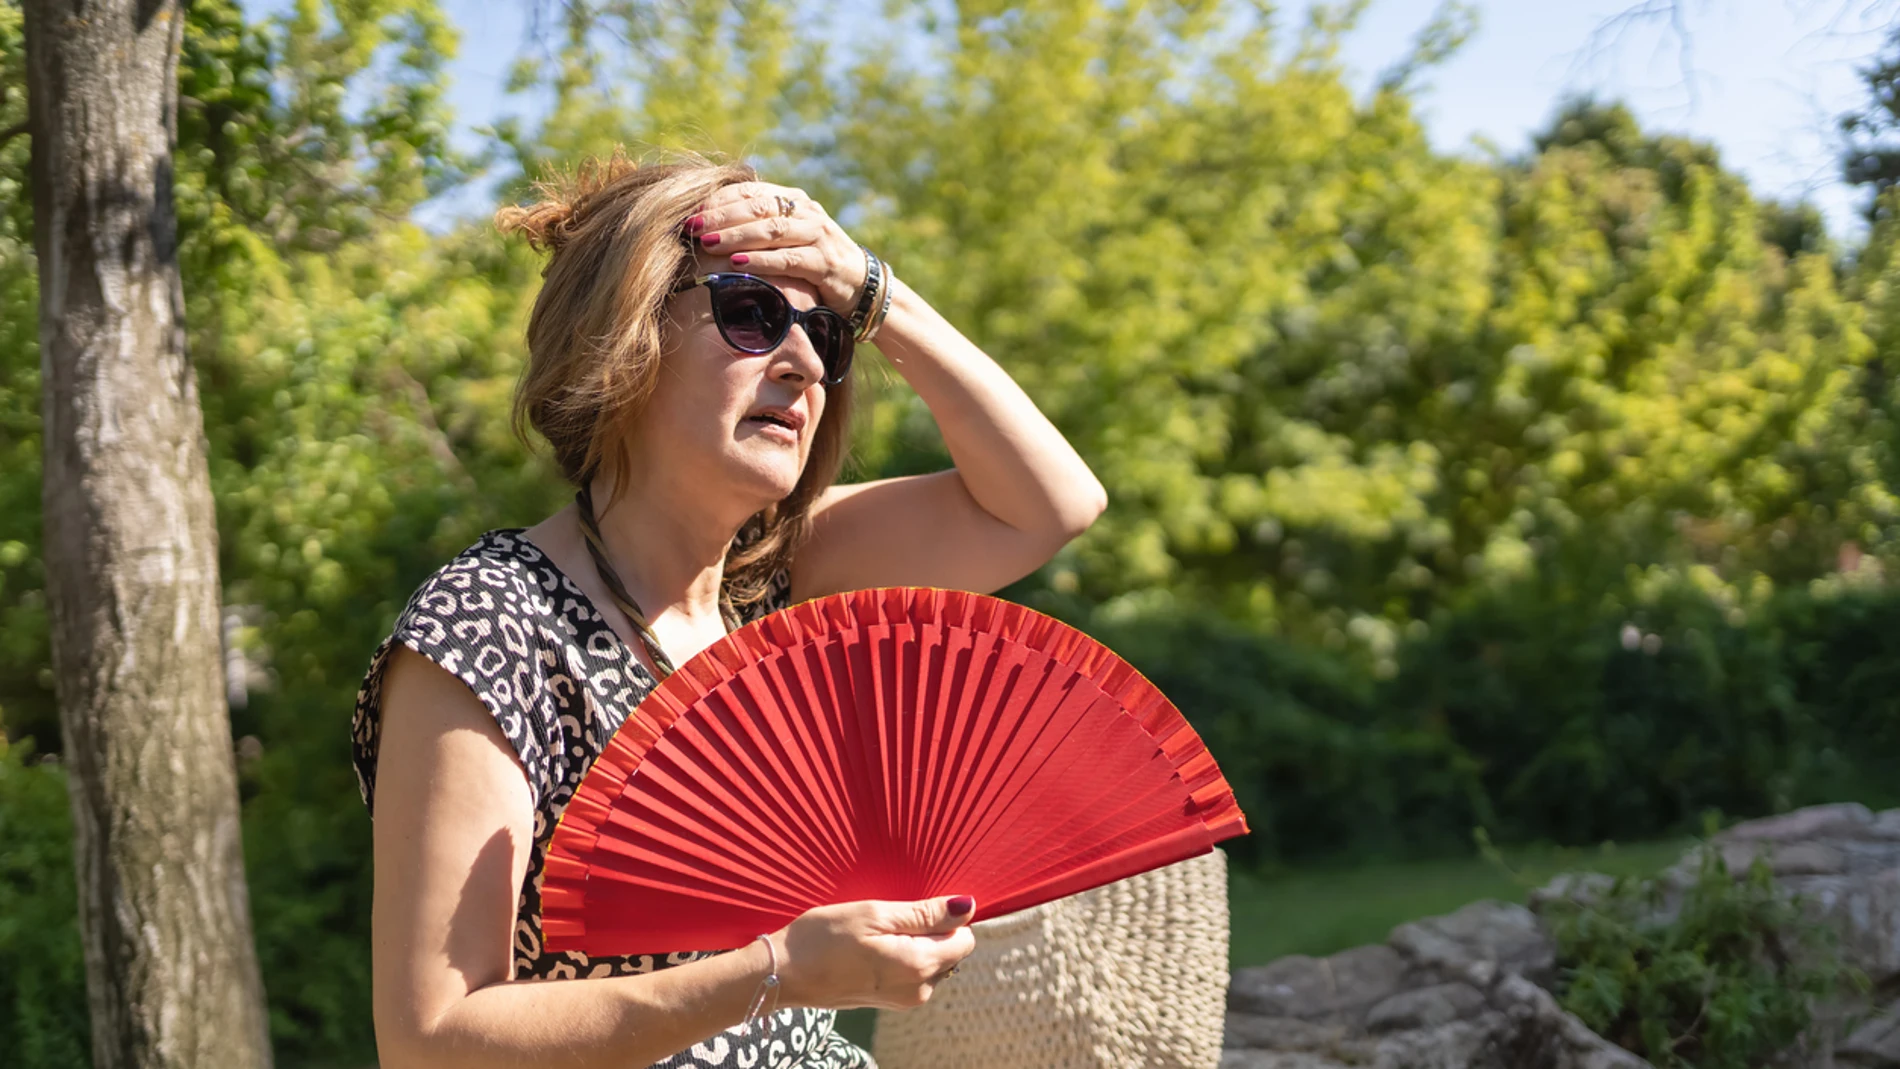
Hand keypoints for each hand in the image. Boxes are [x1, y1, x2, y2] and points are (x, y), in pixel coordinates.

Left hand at [688, 182, 868, 313]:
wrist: (861, 285)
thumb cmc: (813, 261)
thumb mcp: (788, 237)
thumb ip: (760, 226)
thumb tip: (709, 226)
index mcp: (793, 199)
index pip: (750, 191)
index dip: (719, 200)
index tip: (691, 212)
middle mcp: (806, 211)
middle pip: (757, 207)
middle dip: (721, 216)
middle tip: (691, 226)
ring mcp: (818, 235)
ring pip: (771, 230)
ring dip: (736, 235)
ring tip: (707, 243)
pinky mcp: (824, 263)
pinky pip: (788, 259)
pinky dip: (760, 260)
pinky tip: (736, 264)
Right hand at [771, 895, 976, 1010]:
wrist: (784, 974)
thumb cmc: (824, 938)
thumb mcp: (875, 914)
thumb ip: (924, 914)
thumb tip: (967, 908)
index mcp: (919, 966)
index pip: (965, 940)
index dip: (947, 918)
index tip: (916, 907)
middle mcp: (919, 990)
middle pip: (950, 952)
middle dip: (930, 931)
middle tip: (889, 918)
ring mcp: (904, 999)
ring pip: (931, 961)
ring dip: (914, 942)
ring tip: (876, 932)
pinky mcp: (889, 1001)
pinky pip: (912, 972)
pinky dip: (901, 955)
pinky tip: (871, 946)